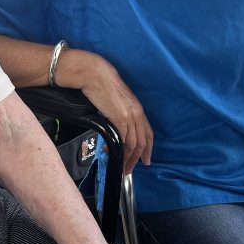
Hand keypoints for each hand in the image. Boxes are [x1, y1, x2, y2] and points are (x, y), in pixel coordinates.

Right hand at [76, 56, 153, 173]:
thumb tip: (116, 126)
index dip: (148, 149)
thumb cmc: (101, 84)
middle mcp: (137, 112)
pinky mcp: (120, 118)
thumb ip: (120, 113)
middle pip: (142, 141)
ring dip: (128, 158)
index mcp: (138, 108)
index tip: (145, 160)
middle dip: (137, 158)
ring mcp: (130, 115)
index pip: (148, 133)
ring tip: (121, 166)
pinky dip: (118, 149)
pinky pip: (123, 139)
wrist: (95, 74)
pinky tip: (110, 152)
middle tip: (130, 169)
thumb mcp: (116, 101)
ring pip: (134, 144)